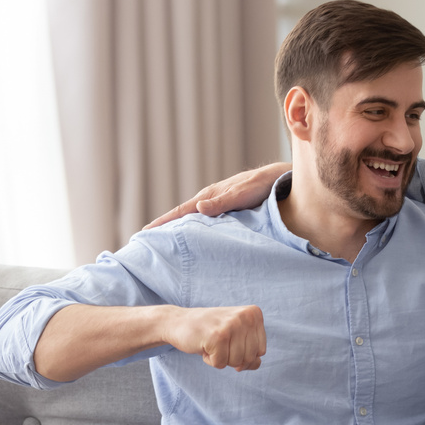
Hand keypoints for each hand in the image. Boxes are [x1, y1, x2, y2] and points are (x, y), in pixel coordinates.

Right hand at [144, 163, 290, 228]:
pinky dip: (195, 229)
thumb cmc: (263, 186)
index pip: (181, 211)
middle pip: (182, 215)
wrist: (280, 181)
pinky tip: (194, 239)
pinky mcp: (226, 210)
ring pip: (193, 219)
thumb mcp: (243, 194)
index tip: (145, 232)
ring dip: (179, 229)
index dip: (163, 222)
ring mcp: (217, 205)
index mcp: (209, 196)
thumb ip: (222, 201)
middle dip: (165, 227)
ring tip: (165, 243)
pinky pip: (205, 222)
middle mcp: (210, 200)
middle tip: (147, 241)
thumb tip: (198, 208)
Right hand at [164, 306, 266, 370]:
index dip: (243, 353)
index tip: (229, 340)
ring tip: (211, 342)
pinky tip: (203, 344)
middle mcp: (246, 317)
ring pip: (236, 362)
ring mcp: (232, 325)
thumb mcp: (235, 338)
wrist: (178, 321)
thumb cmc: (209, 332)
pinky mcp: (217, 337)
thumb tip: (257, 363)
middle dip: (232, 357)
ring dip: (221, 358)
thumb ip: (251, 351)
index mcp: (254, 314)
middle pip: (250, 358)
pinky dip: (210, 360)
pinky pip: (220, 364)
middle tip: (218, 342)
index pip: (261, 351)